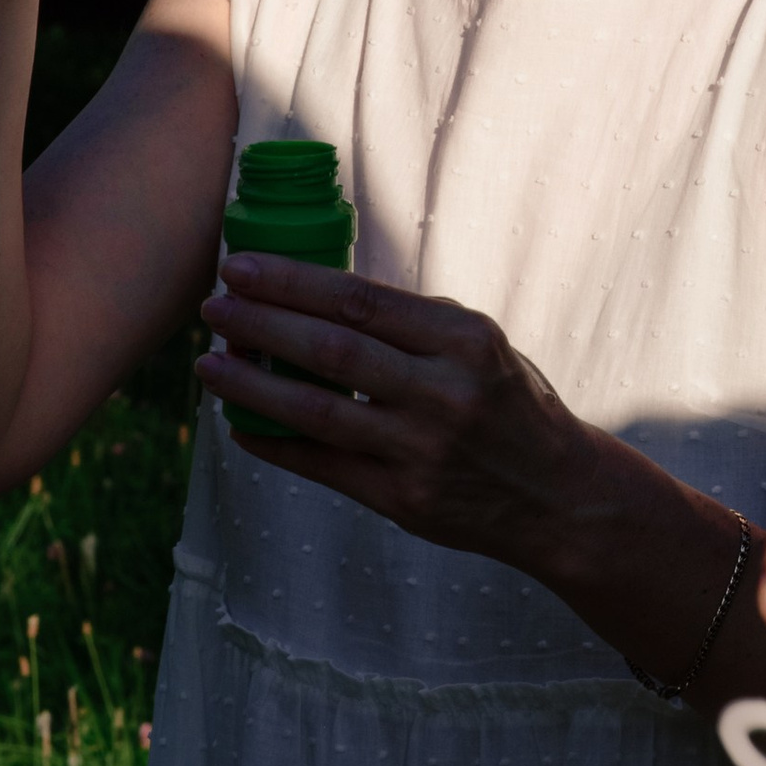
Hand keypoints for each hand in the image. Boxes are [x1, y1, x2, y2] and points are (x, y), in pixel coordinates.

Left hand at [196, 255, 587, 567]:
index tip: (242, 266)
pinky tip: (240, 425)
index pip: (359, 299)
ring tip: (210, 364)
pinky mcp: (403, 500)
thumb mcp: (480, 345)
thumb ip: (412, 324)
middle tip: (214, 307)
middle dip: (261, 324)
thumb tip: (320, 296)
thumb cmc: (508, 402)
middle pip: (330, 349)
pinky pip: (324, 466)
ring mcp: (419, 450)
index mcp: (462, 339)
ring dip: (252, 386)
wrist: (556, 494)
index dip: (291, 281)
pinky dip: (276, 444)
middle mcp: (441, 391)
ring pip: (316, 410)